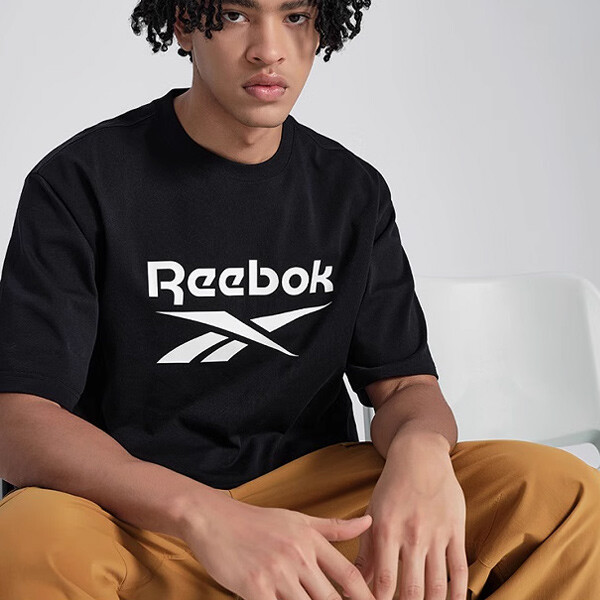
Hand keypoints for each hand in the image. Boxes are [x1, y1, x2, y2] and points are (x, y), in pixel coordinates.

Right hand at [181, 493, 377, 599]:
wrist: (214, 519)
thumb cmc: (256, 521)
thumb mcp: (297, 519)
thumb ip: (333, 527)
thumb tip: (368, 522)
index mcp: (309, 539)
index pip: (347, 574)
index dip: (365, 596)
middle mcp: (297, 555)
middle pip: (331, 599)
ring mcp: (276, 573)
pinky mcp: (254, 587)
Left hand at [353, 432, 467, 599]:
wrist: (420, 455)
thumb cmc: (392, 486)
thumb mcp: (373, 513)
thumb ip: (366, 551)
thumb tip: (355, 584)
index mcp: (386, 529)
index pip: (384, 581)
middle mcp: (411, 534)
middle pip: (412, 590)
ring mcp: (436, 533)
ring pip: (437, 585)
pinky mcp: (456, 530)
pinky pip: (459, 569)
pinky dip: (458, 593)